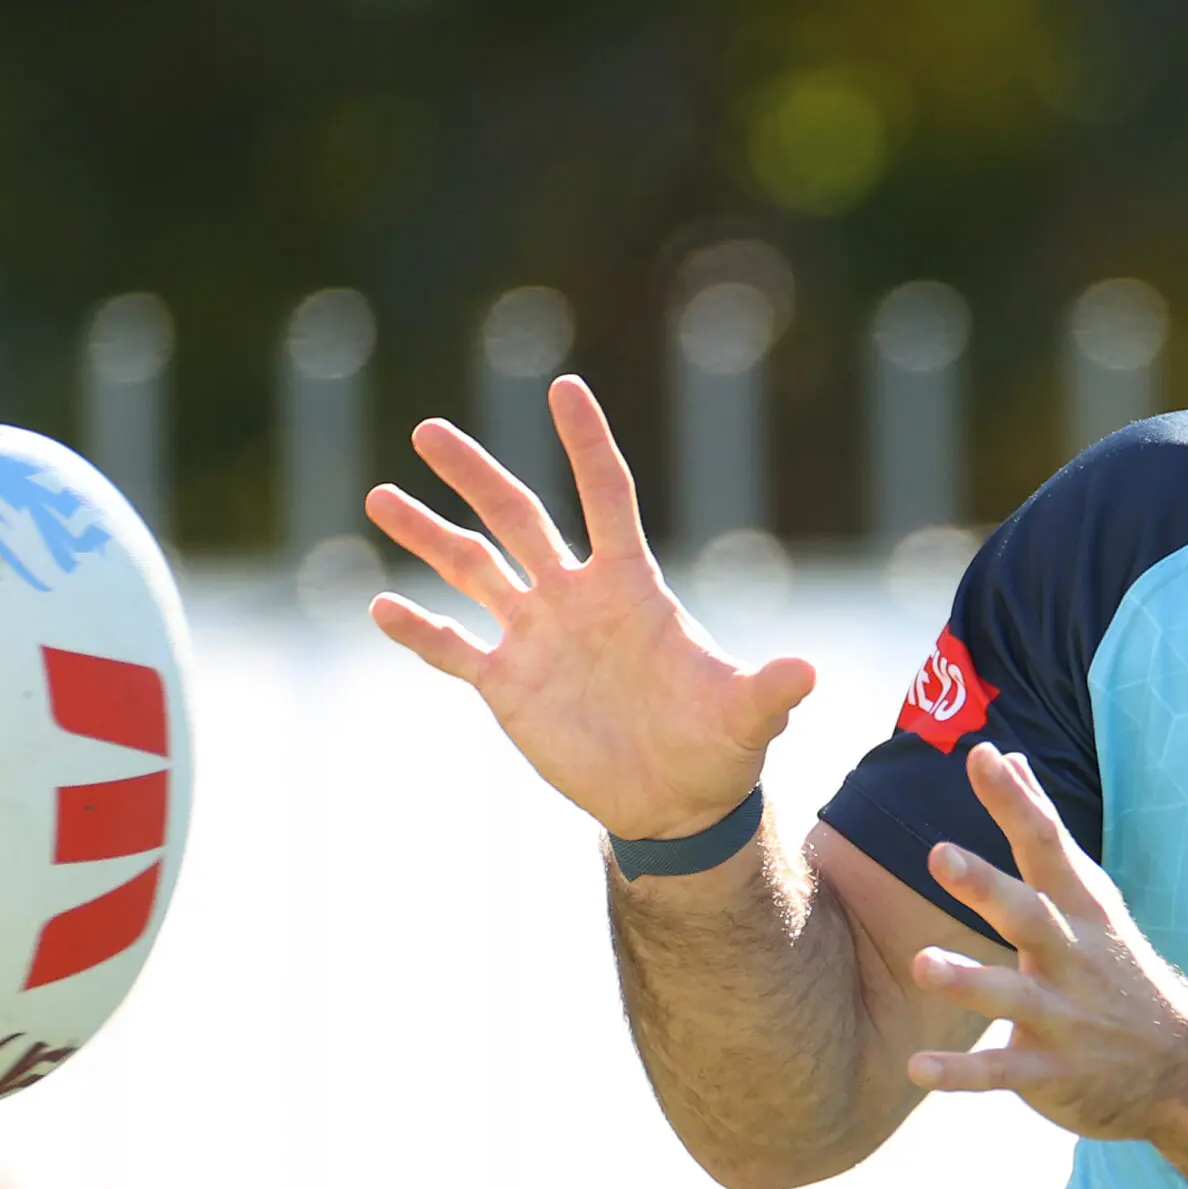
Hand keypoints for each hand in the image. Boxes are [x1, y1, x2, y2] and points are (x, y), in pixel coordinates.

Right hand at [364, 377, 814, 840]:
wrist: (676, 801)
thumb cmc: (717, 746)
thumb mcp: (745, 716)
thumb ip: (766, 690)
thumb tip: (808, 674)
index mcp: (630, 585)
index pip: (606, 495)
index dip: (586, 444)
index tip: (564, 387)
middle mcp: (575, 597)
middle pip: (518, 517)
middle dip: (475, 473)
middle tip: (429, 430)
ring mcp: (537, 637)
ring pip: (472, 570)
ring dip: (427, 535)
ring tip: (379, 493)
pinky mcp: (508, 686)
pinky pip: (453, 649)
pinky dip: (418, 630)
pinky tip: (379, 604)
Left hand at [905, 744, 1187, 1140]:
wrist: (1186, 1064)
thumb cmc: (1114, 962)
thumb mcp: (1088, 893)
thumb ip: (1041, 827)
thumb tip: (1007, 756)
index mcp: (1078, 907)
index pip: (1046, 843)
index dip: (1014, 800)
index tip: (981, 755)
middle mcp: (1072, 954)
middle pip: (1028, 913)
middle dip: (985, 885)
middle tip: (938, 853)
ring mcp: (1065, 1015)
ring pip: (1012, 995)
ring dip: (968, 981)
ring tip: (921, 964)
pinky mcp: (1052, 1071)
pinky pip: (1001, 1071)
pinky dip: (961, 1073)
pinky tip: (917, 1070)